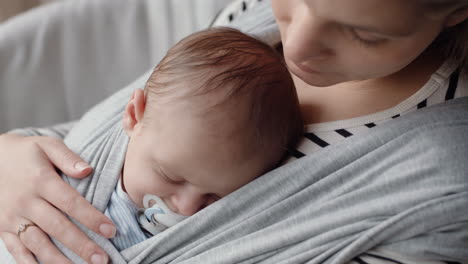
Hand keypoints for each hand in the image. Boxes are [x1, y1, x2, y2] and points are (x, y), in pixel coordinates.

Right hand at [0, 134, 114, 263]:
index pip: (71, 203)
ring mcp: (12, 218)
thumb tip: (88, 170)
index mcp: (41, 181)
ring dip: (60, 261)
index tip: (111, 230)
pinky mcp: (3, 229)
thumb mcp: (46, 145)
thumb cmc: (25, 152)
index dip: (92, 218)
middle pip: (57, 227)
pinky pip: (17, 251)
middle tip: (103, 259)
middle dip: (82, 245)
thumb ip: (68, 157)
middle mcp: (26, 202)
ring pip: (38, 244)